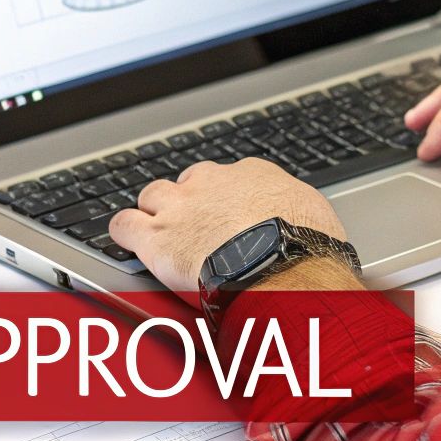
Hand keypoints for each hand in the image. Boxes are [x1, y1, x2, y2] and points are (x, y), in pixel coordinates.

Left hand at [109, 158, 346, 299]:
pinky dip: (124, 231)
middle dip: (189, 200)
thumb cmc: (306, 247)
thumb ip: (300, 214)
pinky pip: (124, 224)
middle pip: (189, 182)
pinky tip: (127, 239)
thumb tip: (310, 225)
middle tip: (195, 225)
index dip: (226, 200)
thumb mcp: (316, 218)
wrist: (281, 265)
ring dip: (154, 212)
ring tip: (157, 230)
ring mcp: (180, 206)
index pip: (231, 179)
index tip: (230, 217)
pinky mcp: (156, 236)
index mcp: (253, 175)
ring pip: (152, 195)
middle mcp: (212, 182)